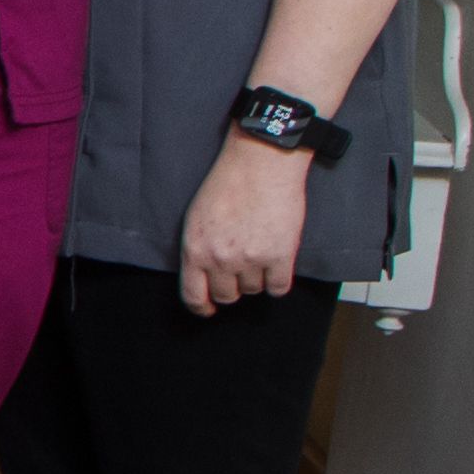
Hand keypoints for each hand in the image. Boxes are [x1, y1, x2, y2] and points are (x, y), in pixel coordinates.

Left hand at [180, 132, 316, 314]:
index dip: (202, 307)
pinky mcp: (279, 256)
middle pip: (227, 296)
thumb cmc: (227, 184)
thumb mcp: (196, 218)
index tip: (208, 309)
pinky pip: (279, 287)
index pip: (194, 295)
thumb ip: (199, 248)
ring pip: (253, 290)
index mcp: (194, 250)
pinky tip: (277, 265)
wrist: (260, 164)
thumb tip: (205, 275)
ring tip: (259, 252)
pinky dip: (278, 281)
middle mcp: (220, 259)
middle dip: (232, 287)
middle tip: (240, 270)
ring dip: (256, 278)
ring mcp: (250, 260)